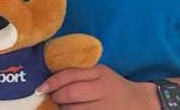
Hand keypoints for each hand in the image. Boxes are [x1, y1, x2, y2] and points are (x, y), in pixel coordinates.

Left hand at [37, 64, 159, 109]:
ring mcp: (104, 107)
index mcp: (99, 73)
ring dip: (64, 109)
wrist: (139, 103)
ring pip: (73, 109)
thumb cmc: (113, 86)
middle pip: (70, 94)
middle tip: (55, 98)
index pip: (70, 75)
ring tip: (66, 106)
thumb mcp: (101, 73)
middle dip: (57, 97)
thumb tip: (51, 79)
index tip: (41, 88)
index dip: (52, 82)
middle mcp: (102, 89)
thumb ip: (80, 74)